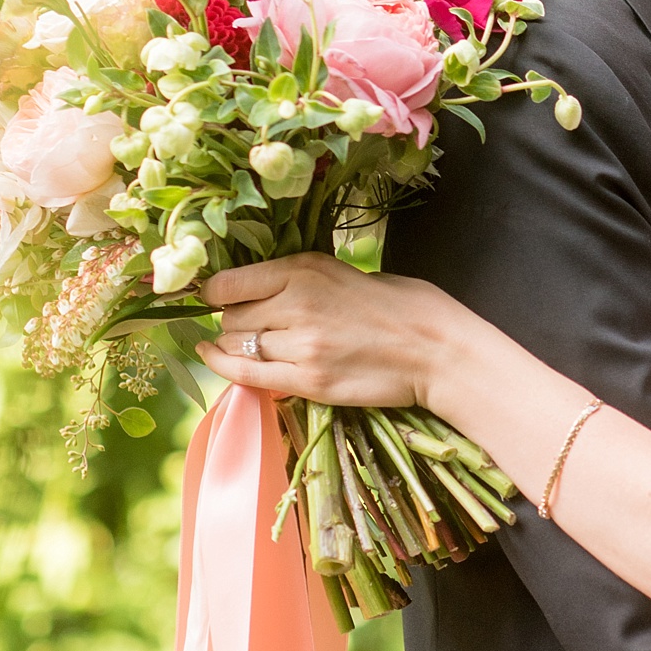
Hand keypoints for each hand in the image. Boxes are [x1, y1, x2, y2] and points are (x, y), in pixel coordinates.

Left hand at [197, 253, 446, 410]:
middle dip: (232, 320)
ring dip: (236, 344)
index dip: (214, 292)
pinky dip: (225, 367)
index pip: (229, 283)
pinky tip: (215, 359)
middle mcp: (297, 304)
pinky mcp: (309, 381)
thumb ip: (301, 280)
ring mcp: (301, 346)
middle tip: (250, 324)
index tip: (214, 296)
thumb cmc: (401, 305)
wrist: (436, 350)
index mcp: (306, 269)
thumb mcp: (346, 272)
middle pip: (231, 316)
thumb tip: (260, 292)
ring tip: (253, 343)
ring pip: (236, 344)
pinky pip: (247, 375)